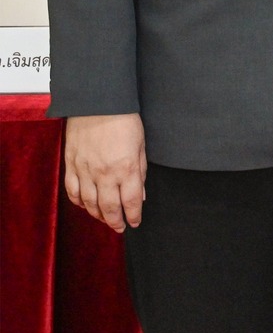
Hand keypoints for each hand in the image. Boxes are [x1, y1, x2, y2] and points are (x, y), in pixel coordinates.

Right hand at [64, 113, 145, 231]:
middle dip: (115, 221)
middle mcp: (104, 174)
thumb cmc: (124, 120)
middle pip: (109, 207)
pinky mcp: (71, 165)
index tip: (135, 223)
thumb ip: (140, 172)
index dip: (133, 216)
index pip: (130, 202)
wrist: (97, 104)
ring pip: (89, 203)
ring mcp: (85, 171)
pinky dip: (78, 202)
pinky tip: (85, 206)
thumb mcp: (141, 145)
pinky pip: (72, 191)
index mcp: (126, 168)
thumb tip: (140, 195)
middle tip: (120, 228)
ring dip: (97, 215)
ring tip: (105, 219)